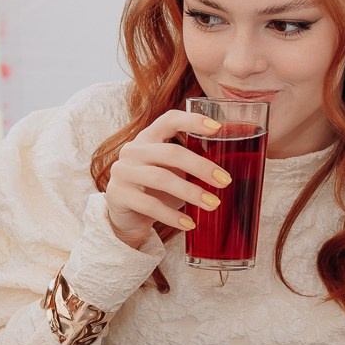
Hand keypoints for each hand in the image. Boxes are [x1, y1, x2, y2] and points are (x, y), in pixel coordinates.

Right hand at [102, 110, 230, 248]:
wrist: (125, 216)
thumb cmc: (154, 190)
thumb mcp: (170, 171)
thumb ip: (189, 164)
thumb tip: (227, 172)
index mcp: (148, 138)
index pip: (169, 120)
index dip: (193, 120)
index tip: (218, 128)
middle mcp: (133, 150)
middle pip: (171, 152)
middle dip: (201, 167)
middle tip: (225, 181)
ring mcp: (123, 171)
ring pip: (161, 178)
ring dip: (191, 192)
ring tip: (213, 204)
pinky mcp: (118, 194)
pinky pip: (150, 205)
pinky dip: (172, 216)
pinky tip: (189, 223)